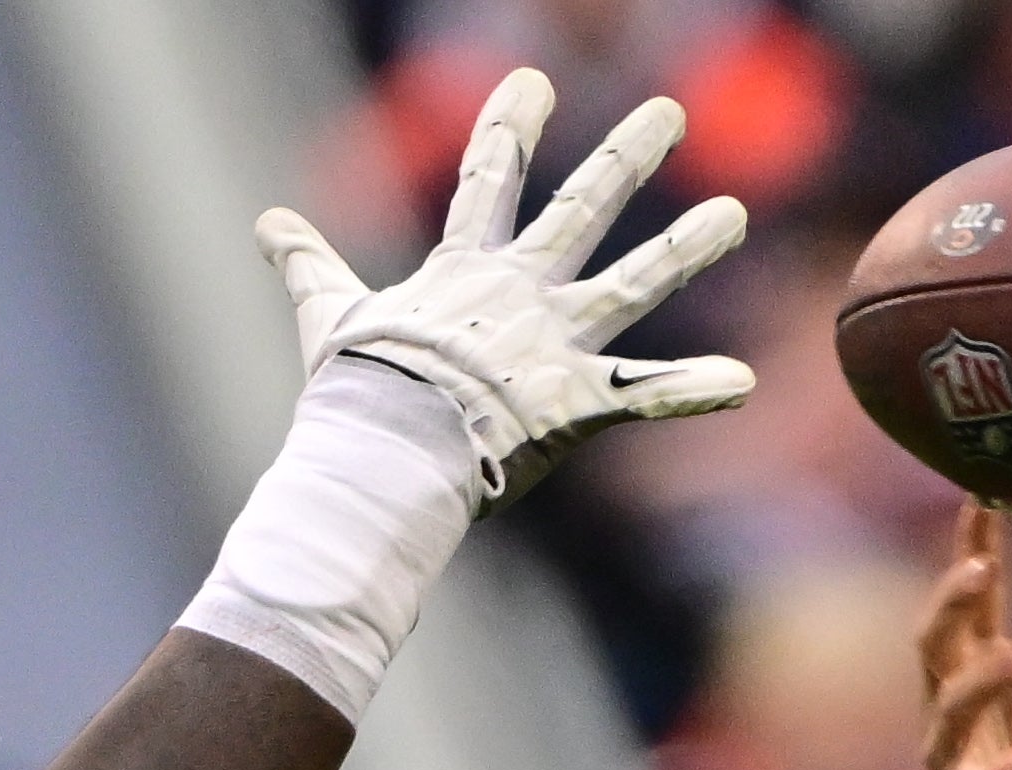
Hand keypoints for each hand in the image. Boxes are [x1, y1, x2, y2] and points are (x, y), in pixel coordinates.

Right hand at [252, 73, 753, 509]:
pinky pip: (646, 397)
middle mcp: (520, 296)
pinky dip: (693, 391)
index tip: (534, 82)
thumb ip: (310, 265)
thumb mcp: (328, 313)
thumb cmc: (353, 389)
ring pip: (633, 285)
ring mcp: (554, 346)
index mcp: (464, 272)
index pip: (489, 178)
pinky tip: (742, 380)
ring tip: (733, 214)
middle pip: (583, 210)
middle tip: (668, 111)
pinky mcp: (576, 404)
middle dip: (626, 157)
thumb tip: (269, 224)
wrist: (379, 446)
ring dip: (686, 248)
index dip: (510, 127)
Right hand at [918, 506, 1011, 769]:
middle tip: (985, 564)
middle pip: (934, 644)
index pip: (971, 607)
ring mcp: (951, 765)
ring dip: (990, 675)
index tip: (981, 495)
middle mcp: (952, 714)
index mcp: (977, 678)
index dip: (972, 553)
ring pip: (950, 710)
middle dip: (952, 601)